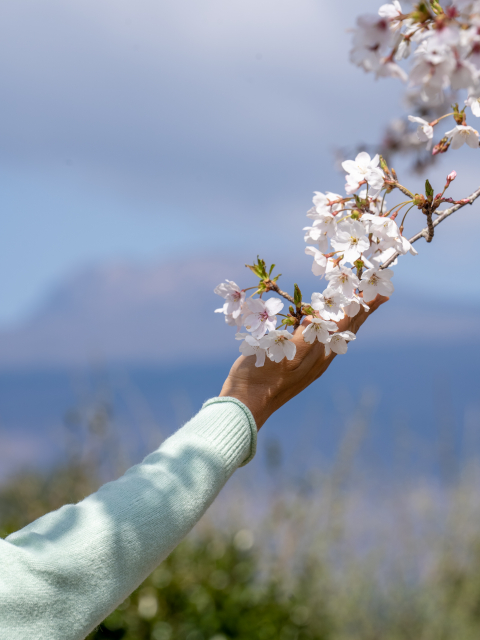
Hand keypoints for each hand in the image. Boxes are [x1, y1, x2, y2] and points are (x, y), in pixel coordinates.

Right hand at [219, 294, 387, 428]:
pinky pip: (325, 341)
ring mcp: (312, 363)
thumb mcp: (280, 353)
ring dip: (351, 318)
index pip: (346, 322)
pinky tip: (331, 326)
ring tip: (361, 306)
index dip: (360, 304)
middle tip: (382, 296)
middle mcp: (321, 358)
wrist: (246, 404)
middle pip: (348, 328)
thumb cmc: (260, 376)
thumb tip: (320, 317)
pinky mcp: (301, 366)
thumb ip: (303, 337)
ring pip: (338, 335)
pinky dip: (334, 327)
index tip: (378, 292)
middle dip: (363, 309)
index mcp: (318, 352)